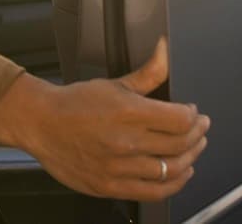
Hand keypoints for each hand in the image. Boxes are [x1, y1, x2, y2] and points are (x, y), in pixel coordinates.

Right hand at [0, 38, 208, 201]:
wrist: (41, 124)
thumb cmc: (75, 103)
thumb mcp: (114, 83)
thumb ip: (147, 73)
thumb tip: (165, 50)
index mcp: (128, 112)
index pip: (180, 119)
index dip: (194, 116)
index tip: (195, 113)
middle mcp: (126, 142)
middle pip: (180, 144)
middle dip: (197, 135)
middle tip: (200, 128)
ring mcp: (119, 168)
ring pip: (171, 169)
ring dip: (190, 159)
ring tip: (193, 150)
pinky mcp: (111, 186)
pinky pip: (154, 192)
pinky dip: (174, 184)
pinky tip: (181, 173)